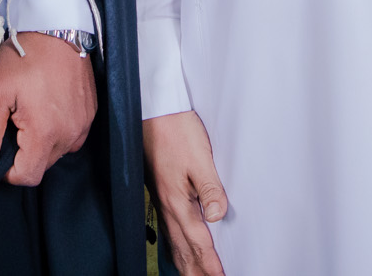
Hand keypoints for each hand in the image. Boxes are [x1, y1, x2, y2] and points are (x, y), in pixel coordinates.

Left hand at [0, 31, 97, 184]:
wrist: (57, 27)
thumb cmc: (24, 57)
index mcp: (45, 133)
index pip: (28, 176)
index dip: (8, 171)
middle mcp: (70, 135)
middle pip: (42, 164)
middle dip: (24, 153)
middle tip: (12, 122)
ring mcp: (83, 124)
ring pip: (57, 151)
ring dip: (41, 142)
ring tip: (29, 112)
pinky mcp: (91, 113)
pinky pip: (71, 135)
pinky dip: (57, 130)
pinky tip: (47, 107)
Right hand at [142, 110, 228, 275]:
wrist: (154, 111)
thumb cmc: (176, 131)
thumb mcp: (200, 158)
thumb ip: (210, 188)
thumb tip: (218, 216)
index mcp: (177, 201)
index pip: (198, 241)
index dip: (210, 264)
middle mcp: (167, 206)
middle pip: (183, 249)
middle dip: (196, 271)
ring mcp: (161, 201)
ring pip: (174, 243)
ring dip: (185, 263)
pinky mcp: (160, 193)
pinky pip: (167, 230)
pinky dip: (175, 248)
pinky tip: (176, 252)